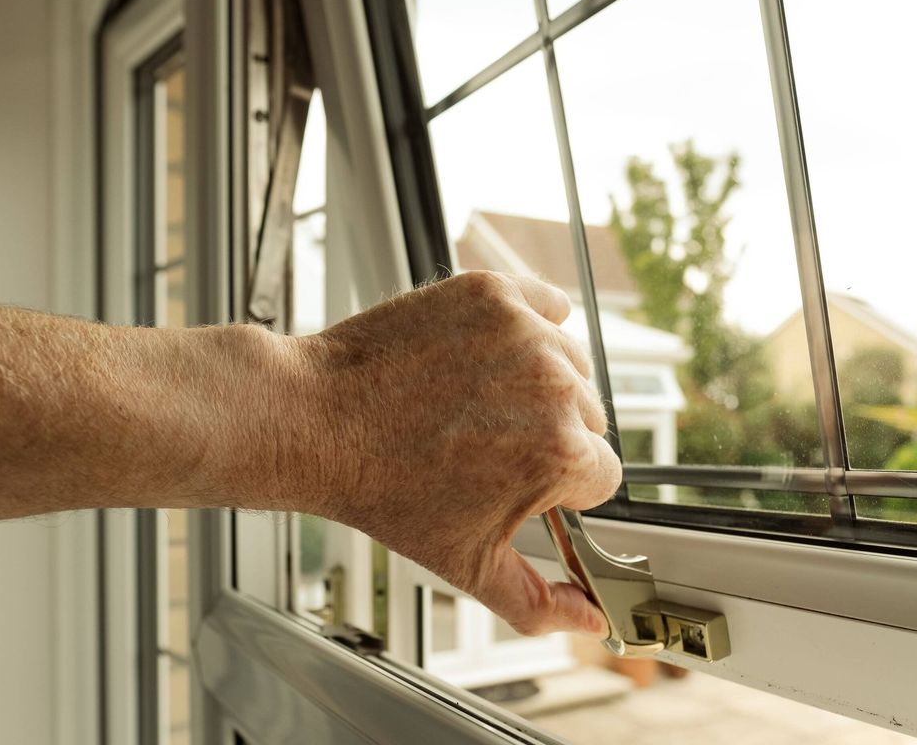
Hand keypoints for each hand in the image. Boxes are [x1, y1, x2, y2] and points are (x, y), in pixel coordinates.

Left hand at [274, 271, 620, 636]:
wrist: (315, 419)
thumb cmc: (383, 491)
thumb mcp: (466, 565)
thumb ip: (540, 603)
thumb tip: (593, 622)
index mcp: (561, 455)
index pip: (600, 475)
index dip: (558, 488)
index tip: (516, 482)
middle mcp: (556, 387)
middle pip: (589, 420)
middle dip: (549, 435)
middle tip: (487, 446)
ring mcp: (525, 333)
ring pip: (571, 364)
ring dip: (540, 384)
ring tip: (478, 404)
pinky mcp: (495, 293)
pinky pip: (546, 306)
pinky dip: (531, 326)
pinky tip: (491, 355)